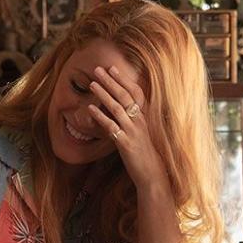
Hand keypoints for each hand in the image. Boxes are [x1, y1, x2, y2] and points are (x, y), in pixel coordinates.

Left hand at [87, 65, 170, 188]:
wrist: (152, 174)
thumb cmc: (144, 153)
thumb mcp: (140, 133)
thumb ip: (131, 120)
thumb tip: (115, 109)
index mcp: (144, 117)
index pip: (136, 92)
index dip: (124, 80)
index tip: (112, 68)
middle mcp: (140, 121)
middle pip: (125, 96)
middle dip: (111, 81)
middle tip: (98, 69)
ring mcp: (133, 131)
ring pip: (118, 108)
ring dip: (104, 94)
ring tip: (92, 84)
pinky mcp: (126, 143)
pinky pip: (111, 127)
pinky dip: (100, 117)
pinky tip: (89, 109)